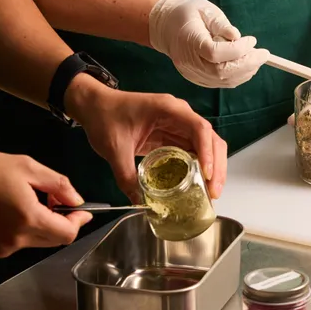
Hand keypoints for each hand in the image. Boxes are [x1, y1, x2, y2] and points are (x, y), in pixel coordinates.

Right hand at [0, 152, 91, 259]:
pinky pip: (14, 244)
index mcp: (28, 218)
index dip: (78, 222)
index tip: (81, 211)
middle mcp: (16, 240)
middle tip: (50, 199)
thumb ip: (58, 185)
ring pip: (33, 241)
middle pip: (53, 240)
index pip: (67, 233)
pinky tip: (2, 212)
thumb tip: (77, 200)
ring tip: (20, 201)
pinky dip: (18, 231)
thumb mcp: (26, 167)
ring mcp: (1, 249)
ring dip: (37, 225)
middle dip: (59, 222)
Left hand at [67, 78, 227, 201]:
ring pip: (206, 147)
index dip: (207, 152)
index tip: (206, 174)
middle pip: (210, 139)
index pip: (199, 128)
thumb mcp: (114, 149)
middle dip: (216, 166)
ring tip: (210, 192)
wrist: (93, 106)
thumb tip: (140, 203)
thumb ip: (127, 177)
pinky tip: (198, 185)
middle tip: (213, 192)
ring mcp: (178, 126)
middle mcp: (179, 115)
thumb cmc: (104, 116)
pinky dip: (199, 168)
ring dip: (212, 169)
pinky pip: (193, 152)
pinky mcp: (173, 136)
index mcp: (168, 109)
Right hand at [148, 0, 269, 87]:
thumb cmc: (187, 14)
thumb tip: (237, 36)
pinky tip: (247, 65)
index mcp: (189, 41)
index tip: (252, 41)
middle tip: (264, 54)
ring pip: (223, 81)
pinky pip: (221, 83)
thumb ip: (220, 23)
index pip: (215, 53)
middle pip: (221, 72)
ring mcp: (192, 73)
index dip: (238, 49)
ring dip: (246, 71)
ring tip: (257, 58)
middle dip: (247, 64)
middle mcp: (189, 62)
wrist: (166, 27)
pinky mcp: (197, 79)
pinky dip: (238, 76)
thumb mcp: (204, 9)